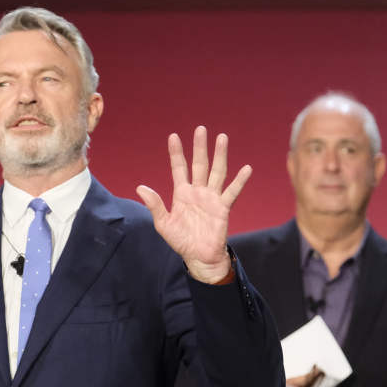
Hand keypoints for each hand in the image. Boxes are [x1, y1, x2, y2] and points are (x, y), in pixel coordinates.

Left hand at [136, 126, 251, 283]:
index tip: (173, 136)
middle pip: (199, 164)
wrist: (198, 257)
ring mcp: (211, 198)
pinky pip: (232, 192)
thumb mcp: (163, 224)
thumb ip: (154, 205)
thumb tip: (140, 187)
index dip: (176, 153)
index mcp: (181, 193)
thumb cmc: (181, 240)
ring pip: (216, 172)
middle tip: (200, 129)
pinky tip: (246, 168)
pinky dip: (239, 181)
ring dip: (219, 155)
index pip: (179, 168)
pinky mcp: (223, 208)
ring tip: (222, 138)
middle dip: (199, 147)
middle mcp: (197, 191)